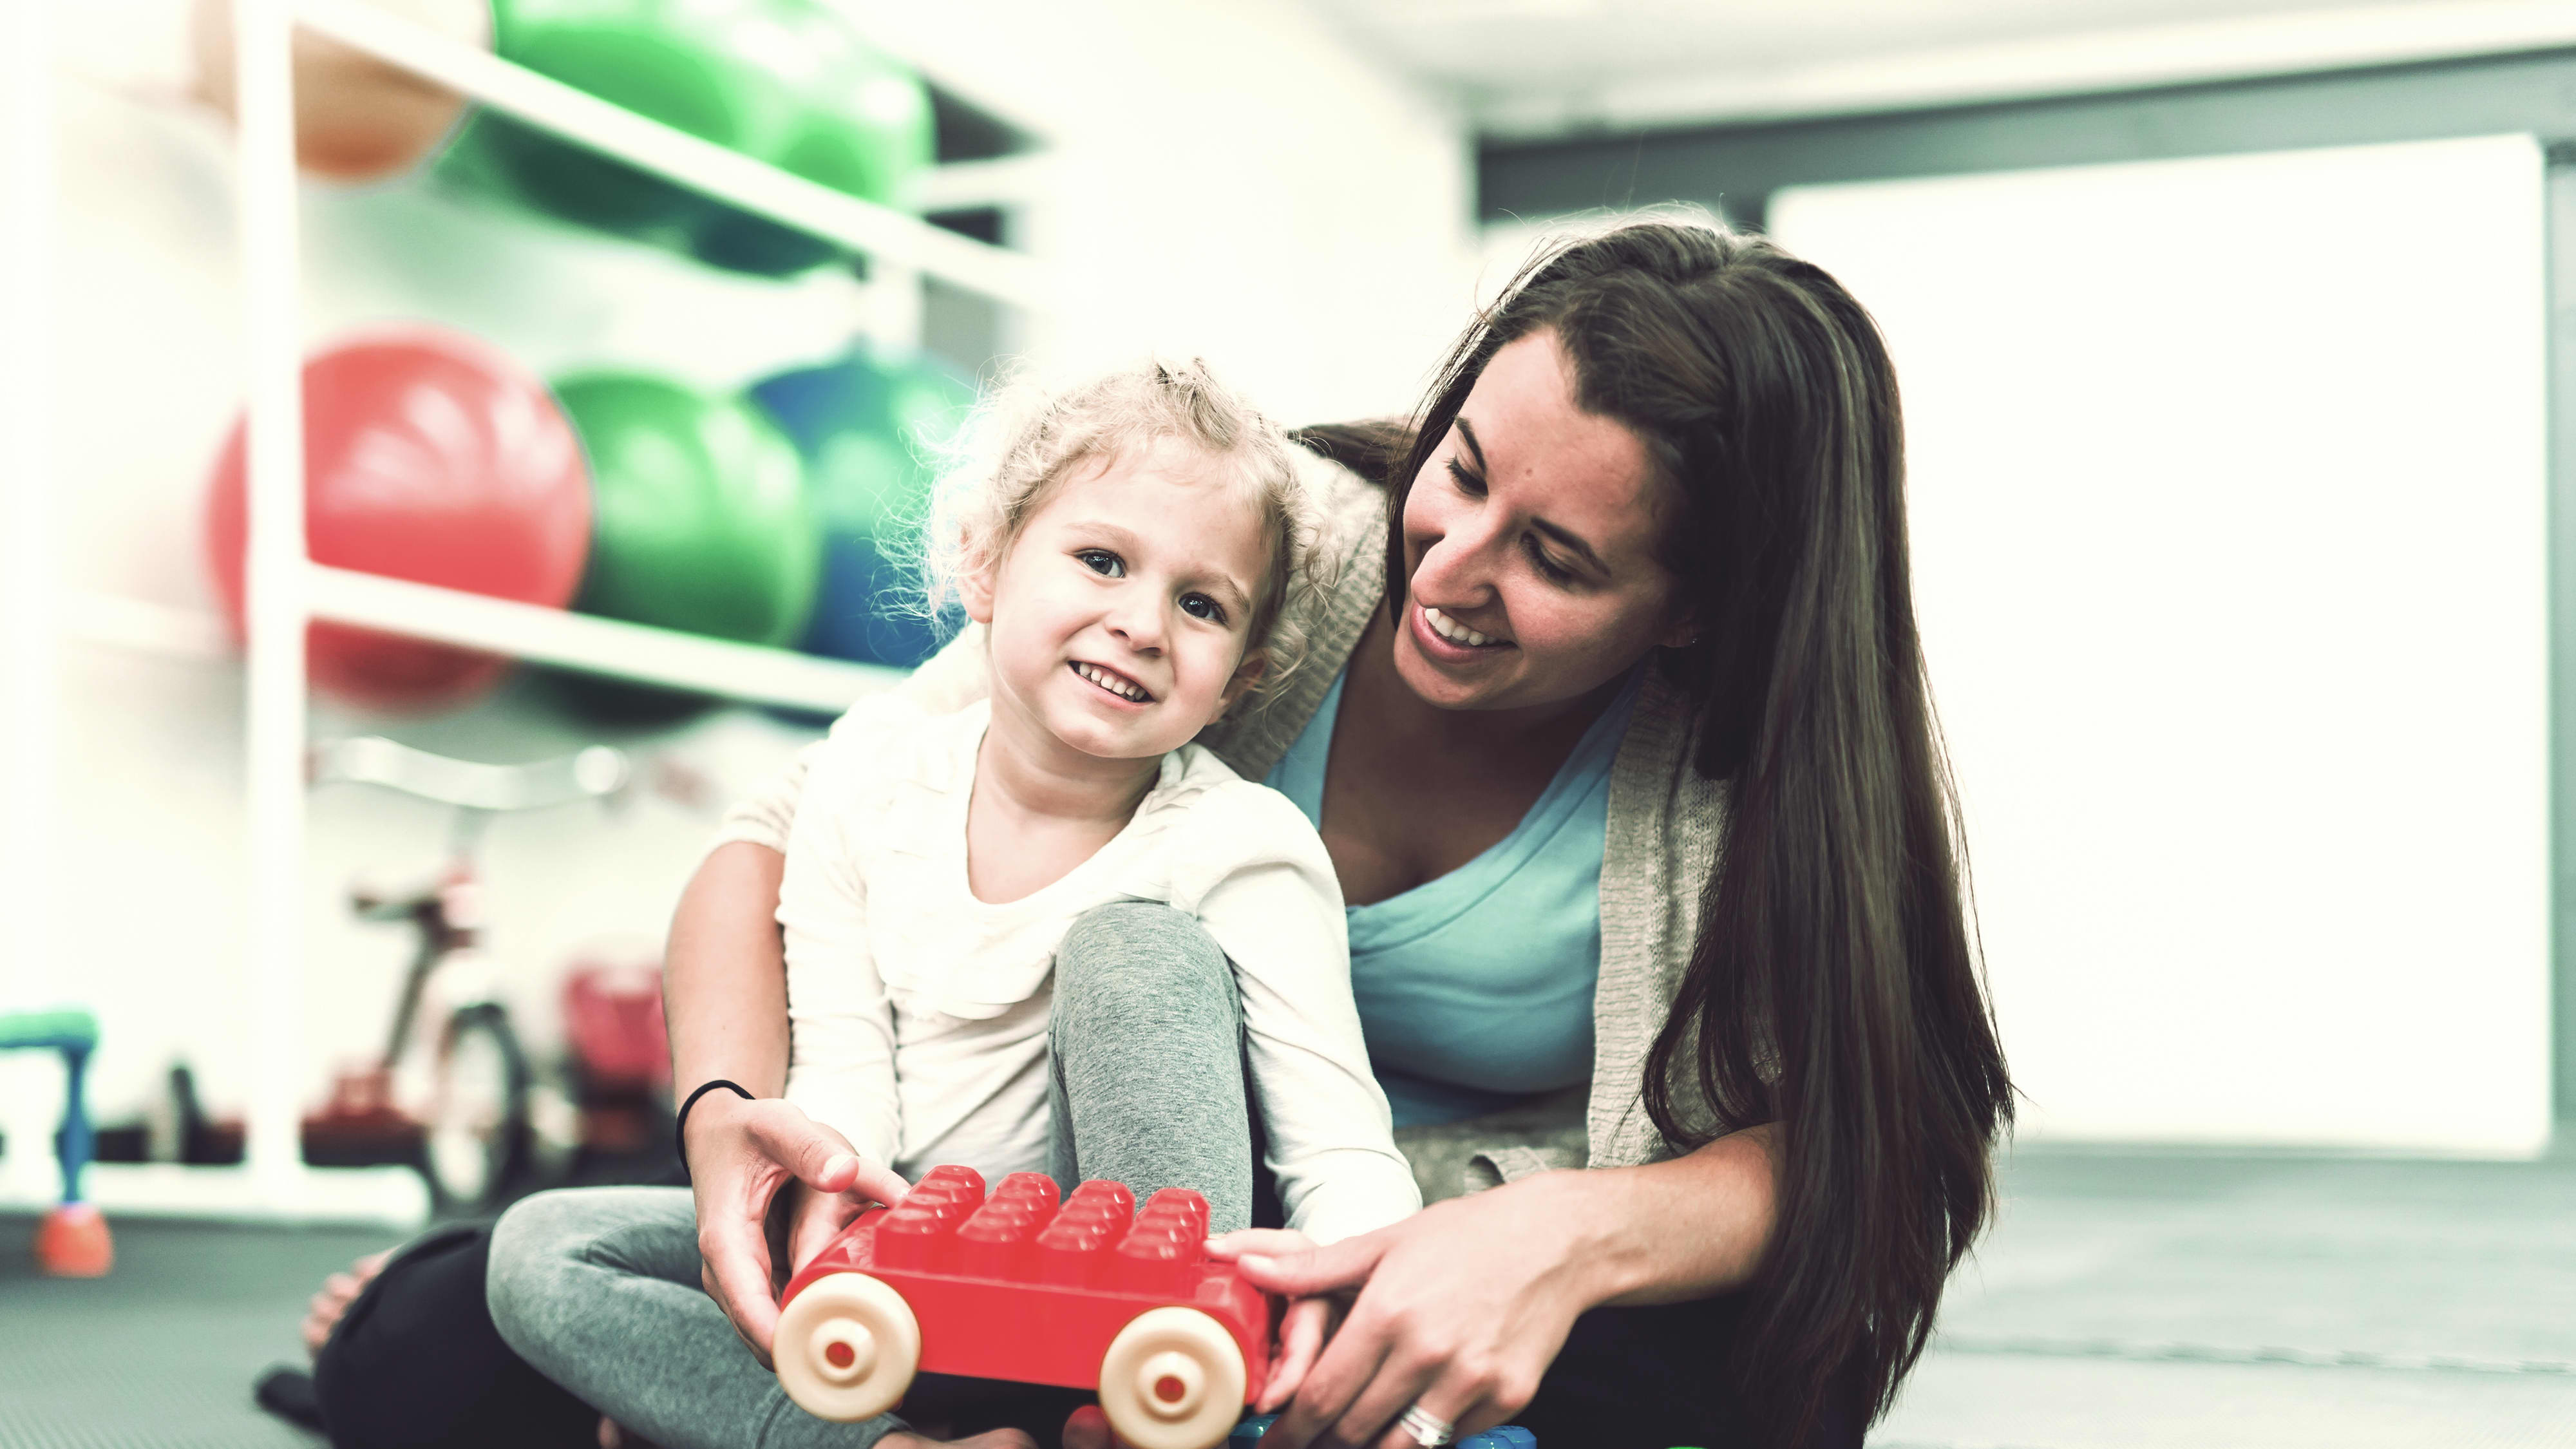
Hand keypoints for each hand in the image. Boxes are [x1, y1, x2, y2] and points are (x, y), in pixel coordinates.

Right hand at [684, 1091, 908, 1364]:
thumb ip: (811, 1147)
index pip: (747, 1304)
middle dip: (803, 1350)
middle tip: (859, 1359)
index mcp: (725, 1239)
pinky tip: (850, 1327)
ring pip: (772, 1331)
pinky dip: (810, 1324)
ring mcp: (740, 1281)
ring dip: (808, 1343)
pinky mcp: (757, 1281)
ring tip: (863, 1350)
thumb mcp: (778, 1124)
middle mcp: (727, 1270)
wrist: (718, 1133)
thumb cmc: (748, 1130)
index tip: (817, 1357)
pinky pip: (781, 1315)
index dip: (779, 1338)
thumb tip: (843, 1173)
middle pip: (761, 1332)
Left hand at [1230, 1176, 1607, 1448]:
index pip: (1322, 1395)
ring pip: (1401, 1446)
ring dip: (1373, 1447)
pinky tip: (1419, 1412)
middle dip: (1324, 1442)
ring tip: (1356, 1435)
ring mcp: (1471, 1380)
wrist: (1556, 1239)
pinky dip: (1430, 1433)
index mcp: (1388, 1313)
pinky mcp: (1507, 1397)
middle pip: (1354, 1429)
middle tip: (1309, 1441)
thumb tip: (1247, 1269)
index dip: (1290, 1429)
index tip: (1275, 1441)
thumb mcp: (1385, 1242)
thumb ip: (1313, 1269)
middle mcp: (1427, 1352)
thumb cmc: (1468, 1236)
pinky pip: (1452, 1437)